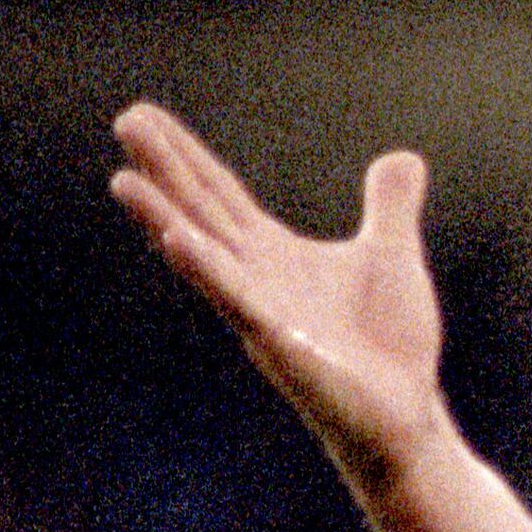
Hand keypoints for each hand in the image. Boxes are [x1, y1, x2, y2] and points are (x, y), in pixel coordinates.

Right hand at [109, 104, 452, 494]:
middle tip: (125, 121)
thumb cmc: (390, 346)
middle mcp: (254, 279)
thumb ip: (388, 207)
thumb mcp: (392, 257)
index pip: (219, 194)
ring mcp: (263, 315)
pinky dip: (213, 274)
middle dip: (165, 170)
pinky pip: (242, 306)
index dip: (184, 155)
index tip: (142, 113)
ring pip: (204, 258)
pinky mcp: (284, 349)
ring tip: (123, 181)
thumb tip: (402, 159)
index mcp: (273, 255)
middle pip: (200, 213)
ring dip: (163, 219)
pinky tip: (180, 244)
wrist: (407, 417)